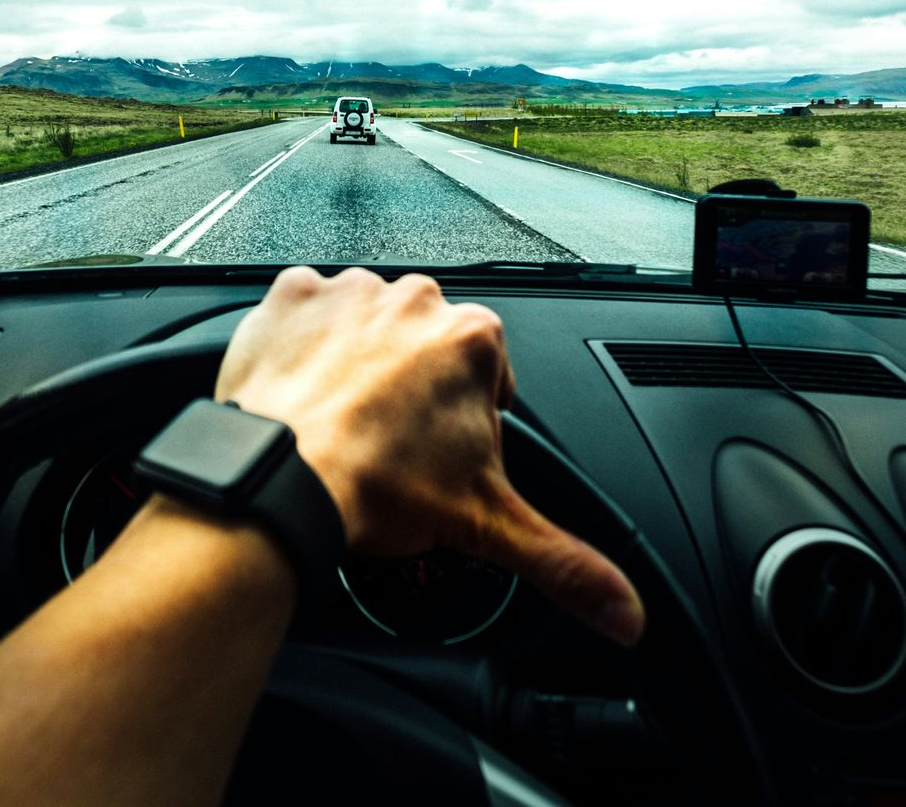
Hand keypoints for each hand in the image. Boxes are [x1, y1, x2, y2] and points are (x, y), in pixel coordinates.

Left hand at [216, 266, 644, 644]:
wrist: (282, 476)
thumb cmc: (375, 488)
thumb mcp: (487, 527)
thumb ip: (565, 564)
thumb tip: (623, 613)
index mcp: (474, 340)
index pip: (486, 378)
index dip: (464, 422)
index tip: (436, 452)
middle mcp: (415, 301)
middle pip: (424, 347)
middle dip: (411, 388)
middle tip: (387, 442)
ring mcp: (349, 293)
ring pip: (365, 325)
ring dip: (357, 361)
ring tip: (341, 419)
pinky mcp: (290, 297)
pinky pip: (304, 310)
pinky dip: (302, 342)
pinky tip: (303, 388)